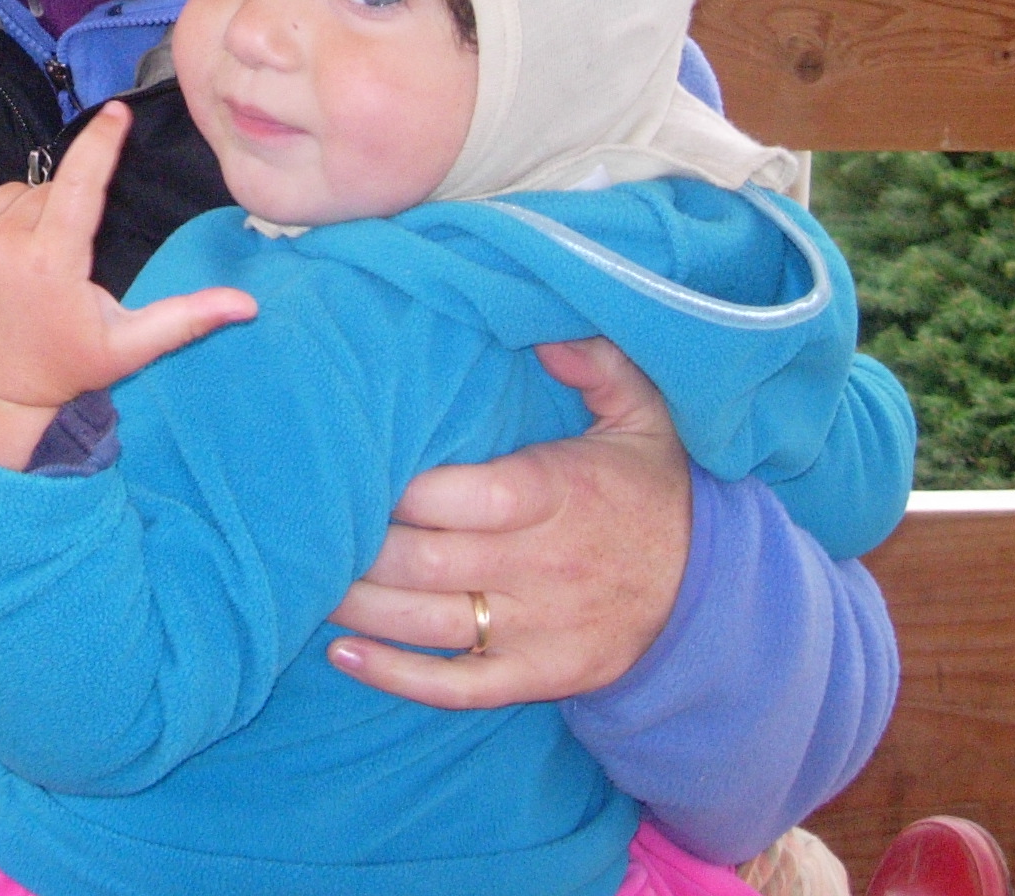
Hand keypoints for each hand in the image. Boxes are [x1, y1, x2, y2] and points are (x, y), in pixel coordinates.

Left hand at [0, 101, 257, 468]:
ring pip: (14, 195)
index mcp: (50, 262)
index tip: (117, 112)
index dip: (102, 143)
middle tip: (69, 262)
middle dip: (67, 211)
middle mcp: (1, 245)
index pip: (81, 182)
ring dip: (32, 215)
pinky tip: (5, 265)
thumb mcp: (129, 346)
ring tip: (36, 266)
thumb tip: (247, 304)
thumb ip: (187, 318)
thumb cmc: (65, 369)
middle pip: (51, 191)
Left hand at [325, 337, 689, 706]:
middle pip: (430, 560)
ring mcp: (539, 630)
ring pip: (430, 624)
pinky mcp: (537, 677)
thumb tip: (542, 327)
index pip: (464, 495)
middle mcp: (544, 565)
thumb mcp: (644, 413)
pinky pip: (457, 688)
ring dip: (360, 606)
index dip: (399, 488)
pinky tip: (342, 653)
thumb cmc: (652, 491)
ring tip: (303, 578)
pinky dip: (396, 677)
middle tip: (305, 522)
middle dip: (360, 545)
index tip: (350, 466)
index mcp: (559, 493)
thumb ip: (596, 361)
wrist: (711, 595)